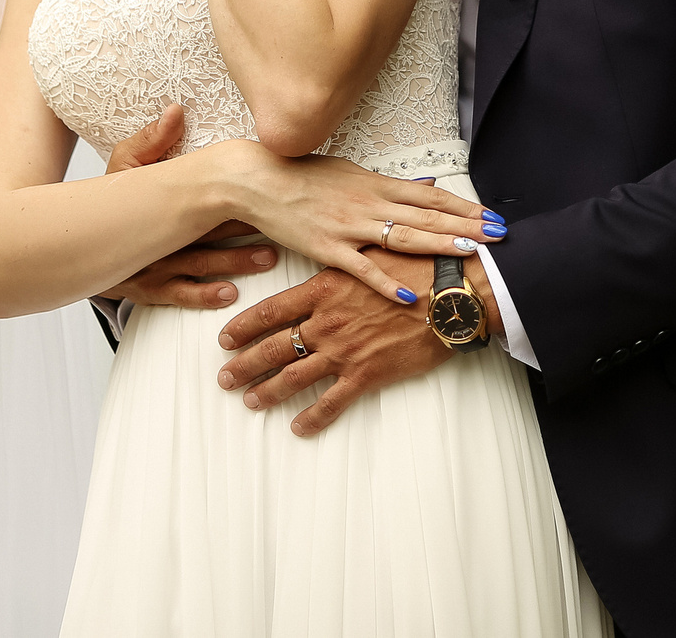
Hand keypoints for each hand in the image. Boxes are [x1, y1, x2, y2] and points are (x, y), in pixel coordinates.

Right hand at [97, 105, 276, 307]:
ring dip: (234, 263)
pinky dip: (203, 297)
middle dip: (244, 231)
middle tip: (279, 228)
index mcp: (159, 204)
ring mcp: (154, 264)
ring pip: (199, 264)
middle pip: (206, 231)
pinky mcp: (149, 289)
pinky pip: (177, 295)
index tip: (264, 189)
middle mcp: (158, 235)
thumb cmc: (114, 199)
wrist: (79, 240)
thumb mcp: (125, 166)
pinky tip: (229, 295)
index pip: (199, 197)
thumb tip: (175, 111)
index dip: (232, 194)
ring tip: (267, 259)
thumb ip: (151, 140)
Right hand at [214, 142, 501, 306]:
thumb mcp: (350, 173)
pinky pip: (363, 268)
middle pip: (427, 215)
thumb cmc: (303, 176)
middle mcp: (369, 203)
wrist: (258, 180)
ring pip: (403, 237)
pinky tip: (410, 293)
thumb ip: (388, 185)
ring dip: (438, 244)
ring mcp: (349, 226)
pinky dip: (386, 282)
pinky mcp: (327, 248)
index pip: (431, 196)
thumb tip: (424, 186)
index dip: (463, 206)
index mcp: (376, 184)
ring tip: (470, 252)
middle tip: (499, 235)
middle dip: (465, 225)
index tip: (492, 216)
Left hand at [215, 249, 492, 436]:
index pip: (271, 310)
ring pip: (294, 376)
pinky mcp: (366, 373)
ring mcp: (344, 349)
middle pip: (272, 346)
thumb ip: (346, 258)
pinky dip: (313, 417)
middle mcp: (326, 320)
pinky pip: (331, 401)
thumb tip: (333, 247)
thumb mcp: (371, 253)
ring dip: (267, 391)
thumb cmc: (416, 266)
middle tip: (224, 377)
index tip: (224, 337)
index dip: (243, 326)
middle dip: (243, 364)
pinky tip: (298, 427)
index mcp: (325, 287)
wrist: (451, 292)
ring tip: (250, 401)